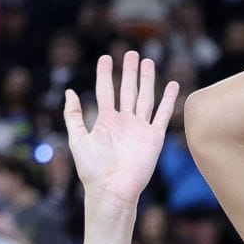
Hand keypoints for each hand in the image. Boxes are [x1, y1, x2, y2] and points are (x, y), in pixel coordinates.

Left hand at [63, 51, 177, 208]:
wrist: (113, 189)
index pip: (106, 90)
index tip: (106, 57)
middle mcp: (124, 122)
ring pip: (145, 97)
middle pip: (127, 90)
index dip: (105, 74)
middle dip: (129, 72)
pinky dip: (168, 100)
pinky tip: (172, 85)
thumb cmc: (93, 170)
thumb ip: (73, 116)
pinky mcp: (154, 137)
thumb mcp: (77, 139)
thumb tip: (70, 92)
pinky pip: (163, 114)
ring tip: (148, 62)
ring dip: (147, 80)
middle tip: (131, 53)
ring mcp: (140, 128)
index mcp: (105, 121)